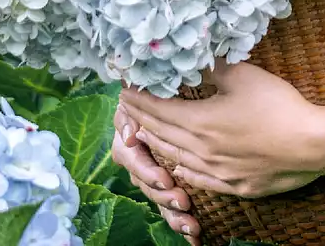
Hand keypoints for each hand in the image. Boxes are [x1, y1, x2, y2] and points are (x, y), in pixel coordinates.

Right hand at [112, 102, 199, 244]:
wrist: (181, 96)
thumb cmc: (160, 92)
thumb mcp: (145, 94)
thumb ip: (134, 110)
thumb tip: (130, 134)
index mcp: (129, 140)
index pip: (132, 158)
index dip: (147, 171)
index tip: (165, 180)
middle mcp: (138, 160)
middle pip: (145, 184)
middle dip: (163, 197)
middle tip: (183, 203)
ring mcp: (151, 175)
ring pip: (158, 199)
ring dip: (172, 214)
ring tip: (191, 226)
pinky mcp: (167, 186)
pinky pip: (170, 206)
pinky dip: (181, 221)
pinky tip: (194, 237)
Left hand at [119, 62, 324, 199]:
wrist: (311, 145)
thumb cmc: (279, 107)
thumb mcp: (244, 76)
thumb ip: (214, 66)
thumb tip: (194, 51)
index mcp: (199, 122)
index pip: (157, 110)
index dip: (138, 99)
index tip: (123, 88)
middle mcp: (200, 150)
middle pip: (160, 134)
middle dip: (140, 119)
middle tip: (125, 108)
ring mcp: (215, 171)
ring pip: (174, 158)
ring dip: (155, 144)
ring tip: (142, 134)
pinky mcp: (232, 185)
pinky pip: (196, 179)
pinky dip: (181, 169)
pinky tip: (178, 166)